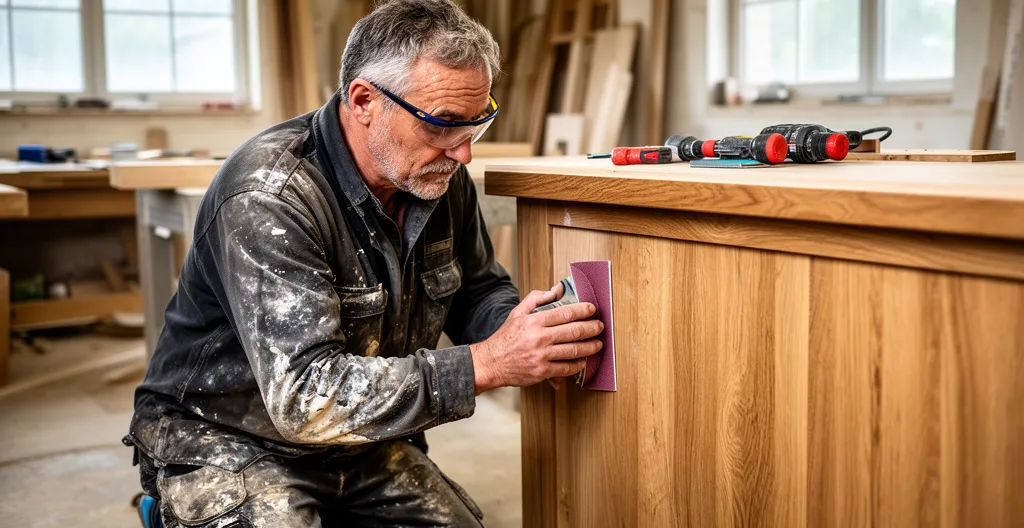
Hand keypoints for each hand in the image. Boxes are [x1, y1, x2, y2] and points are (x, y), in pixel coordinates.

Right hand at [470, 284, 603, 393]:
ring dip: (590, 347)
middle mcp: (539, 338)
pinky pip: (566, 368)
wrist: (491, 363)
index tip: (592, 309)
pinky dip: (577, 364)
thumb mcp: (517, 313)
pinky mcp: (542, 372)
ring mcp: (541, 356)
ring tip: (598, 344)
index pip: (565, 313)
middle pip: (574, 331)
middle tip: (600, 326)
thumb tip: (557, 289)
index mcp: (534, 321)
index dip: (583, 310)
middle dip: (591, 328)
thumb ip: (537, 298)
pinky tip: (583, 360)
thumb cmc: (505, 337)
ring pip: (573, 351)